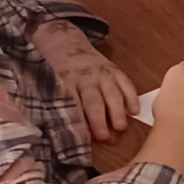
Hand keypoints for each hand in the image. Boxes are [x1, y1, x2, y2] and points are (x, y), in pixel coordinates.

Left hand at [35, 21, 137, 143]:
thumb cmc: (54, 71)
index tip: (82, 139)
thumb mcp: (48, 85)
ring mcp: (102, 73)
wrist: (64, 44)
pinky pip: (126, 83)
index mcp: (65, 84)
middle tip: (105, 137)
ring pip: (111, 93)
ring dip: (117, 111)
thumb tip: (63, 132)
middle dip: (99, 119)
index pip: (72, 106)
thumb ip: (56, 104)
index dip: (78, 122)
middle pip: (93, 100)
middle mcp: (85, 78)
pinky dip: (132, 97)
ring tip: (121, 127)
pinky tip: (135, 111)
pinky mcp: (114, 69)